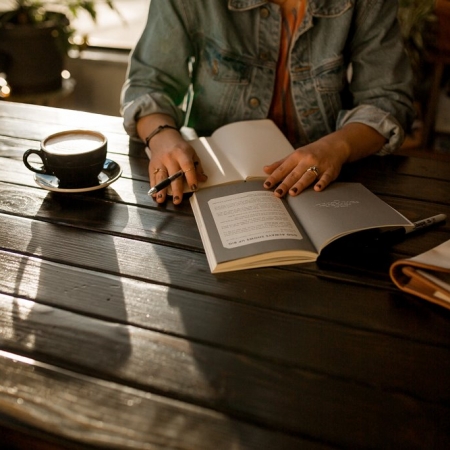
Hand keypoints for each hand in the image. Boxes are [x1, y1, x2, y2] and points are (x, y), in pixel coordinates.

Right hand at [148, 131, 206, 204]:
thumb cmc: (180, 148)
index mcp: (182, 153)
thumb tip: (203, 179)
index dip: (191, 177)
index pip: (187, 166)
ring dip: (161, 190)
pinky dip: (153, 187)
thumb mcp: (191, 153)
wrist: (162, 138)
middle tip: (177, 200)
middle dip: (175, 189)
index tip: (194, 188)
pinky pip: (152, 178)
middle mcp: (170, 158)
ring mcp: (160, 162)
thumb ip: (197, 167)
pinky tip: (155, 195)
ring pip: (161, 177)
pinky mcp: (152, 166)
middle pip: (173, 175)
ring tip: (161, 200)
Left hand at [263, 124, 385, 196]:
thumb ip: (280, 164)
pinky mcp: (330, 170)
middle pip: (294, 174)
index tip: (266, 185)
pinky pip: (326, 177)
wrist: (334, 146)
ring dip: (300, 184)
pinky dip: (322, 183)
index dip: (274, 177)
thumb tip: (265, 170)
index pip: (283, 168)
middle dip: (285, 184)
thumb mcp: (295, 155)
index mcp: (297, 156)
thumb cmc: (311, 152)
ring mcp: (319, 165)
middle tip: (277, 193)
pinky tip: (317, 189)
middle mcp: (307, 160)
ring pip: (308, 176)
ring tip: (292, 193)